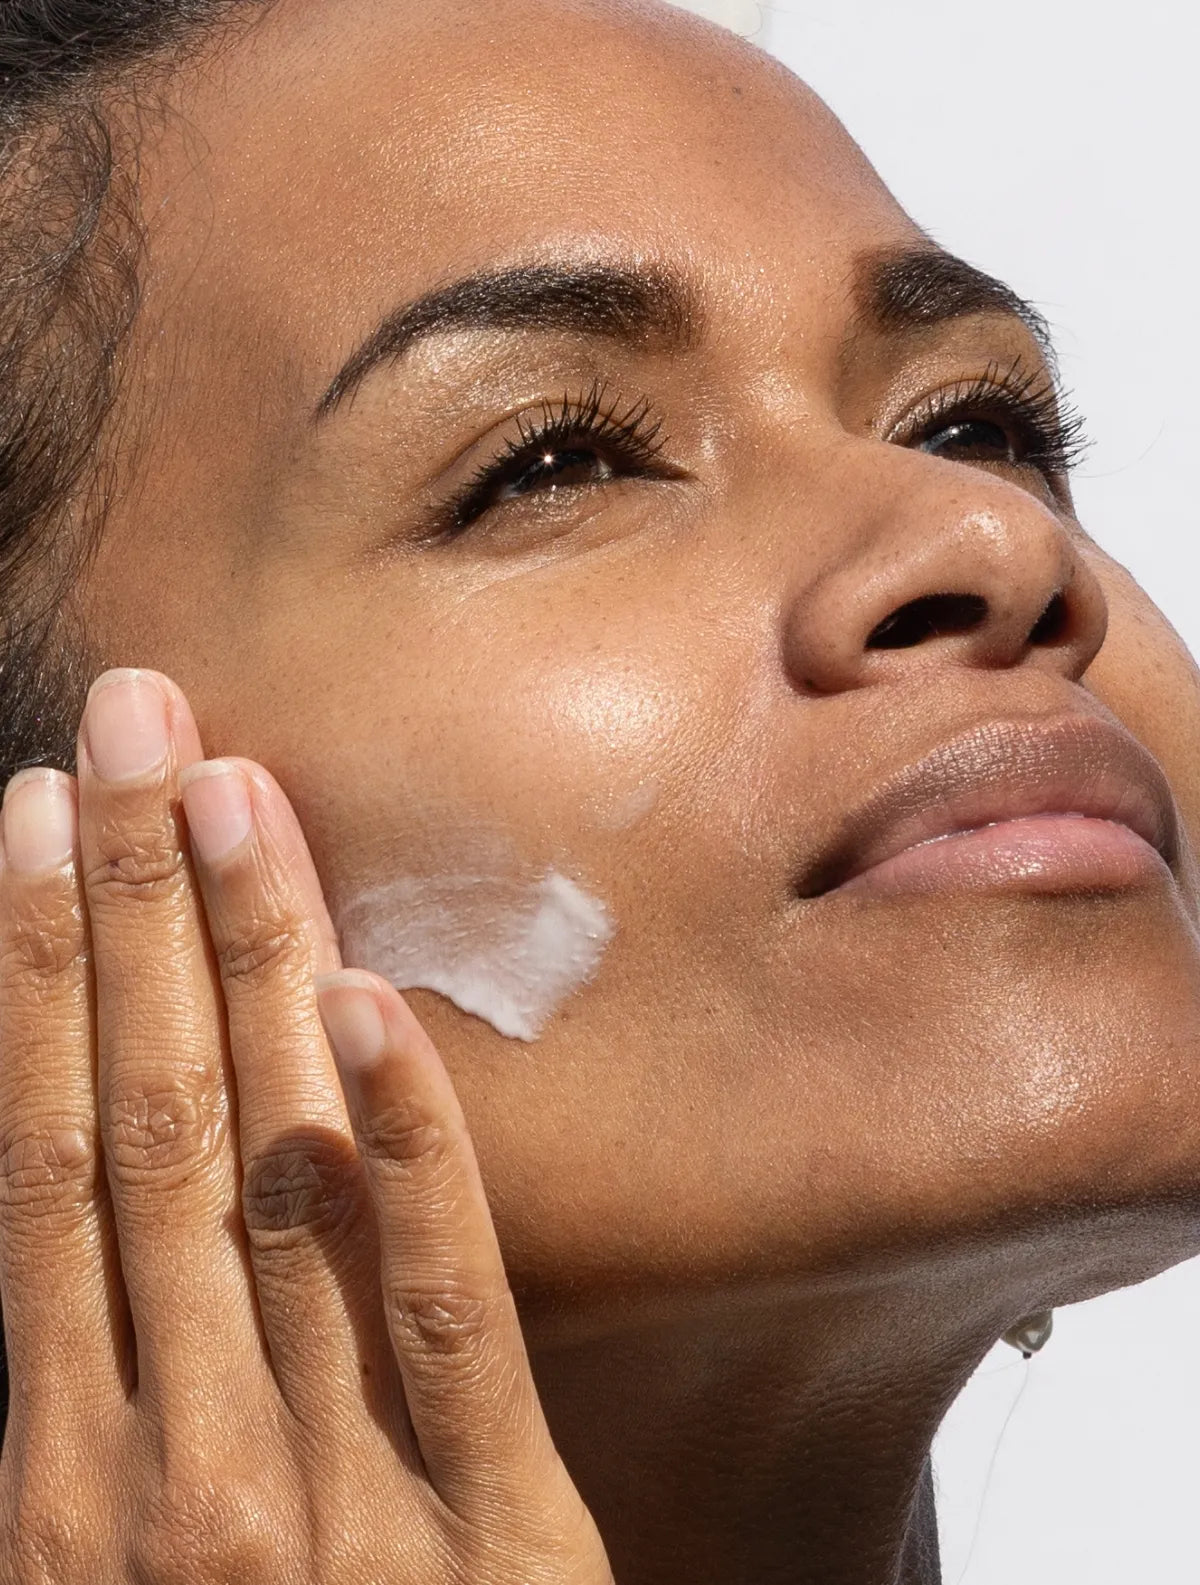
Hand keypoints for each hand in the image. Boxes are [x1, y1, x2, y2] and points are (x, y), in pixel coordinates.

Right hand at [0, 669, 613, 1583]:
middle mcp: (175, 1461)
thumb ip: (85, 1403)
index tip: (31, 810)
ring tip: (226, 788)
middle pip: (147, 1118)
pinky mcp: (497, 1532)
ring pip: (275, 1170)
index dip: (30, 970)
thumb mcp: (96, 1575)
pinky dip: (407, 1151)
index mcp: (59, 1480)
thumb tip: (69, 1191)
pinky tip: (378, 1002)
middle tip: (128, 719)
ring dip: (248, 964)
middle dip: (127, 904)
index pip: (40, 1157)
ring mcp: (335, 1489)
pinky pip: (449, 1311)